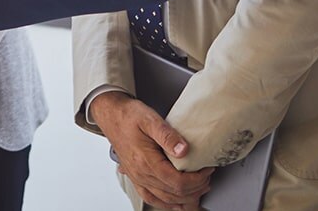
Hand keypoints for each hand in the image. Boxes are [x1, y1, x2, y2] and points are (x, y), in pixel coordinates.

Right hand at [91, 92, 212, 209]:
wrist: (111, 115)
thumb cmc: (129, 115)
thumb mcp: (150, 118)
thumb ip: (167, 135)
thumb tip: (184, 150)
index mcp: (145, 161)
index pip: (177, 182)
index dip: (196, 180)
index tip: (206, 170)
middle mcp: (140, 174)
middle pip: (173, 194)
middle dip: (195, 189)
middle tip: (207, 178)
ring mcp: (137, 178)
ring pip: (164, 200)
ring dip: (184, 199)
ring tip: (198, 190)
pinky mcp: (135, 177)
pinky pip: (151, 198)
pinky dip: (166, 204)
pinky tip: (175, 203)